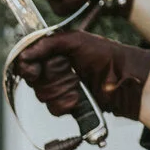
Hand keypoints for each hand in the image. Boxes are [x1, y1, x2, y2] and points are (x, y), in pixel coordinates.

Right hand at [11, 29, 149, 124]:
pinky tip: (78, 98)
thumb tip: (25, 54)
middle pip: (33, 80)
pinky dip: (66, 104)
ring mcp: (60, 87)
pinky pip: (53, 108)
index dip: (28, 67)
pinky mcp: (67, 103)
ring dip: (62, 91)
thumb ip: (48, 44)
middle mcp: (54, 68)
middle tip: (70, 72)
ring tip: (78, 84)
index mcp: (54, 51)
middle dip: (52, 78)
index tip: (35, 71)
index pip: (27, 60)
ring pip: (43, 95)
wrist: (123, 80)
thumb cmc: (105, 55)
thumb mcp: (76, 41)